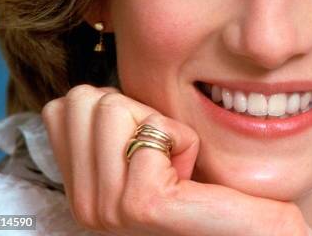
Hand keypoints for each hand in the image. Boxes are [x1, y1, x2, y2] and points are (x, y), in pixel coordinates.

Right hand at [42, 84, 311, 235]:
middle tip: (166, 156)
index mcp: (80, 189)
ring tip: (178, 166)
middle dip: (137, 112)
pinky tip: (190, 174)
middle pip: (86, 99)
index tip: (151, 144)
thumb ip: (114, 125)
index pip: (60, 108)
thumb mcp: (146, 151)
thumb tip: (95, 90)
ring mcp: (108, 208)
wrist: (251, 230)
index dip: (119, 107)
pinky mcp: (142, 203)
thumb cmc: (206, 186)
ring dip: (160, 126)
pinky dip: (182, 140)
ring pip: (113, 107)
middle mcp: (85, 204)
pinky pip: (155, 131)